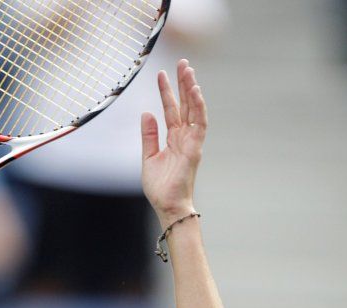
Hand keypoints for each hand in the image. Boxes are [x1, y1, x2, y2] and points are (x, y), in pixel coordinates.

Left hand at [141, 60, 206, 228]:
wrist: (167, 205)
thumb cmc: (160, 187)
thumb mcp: (148, 157)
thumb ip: (149, 136)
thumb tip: (147, 112)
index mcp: (174, 139)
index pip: (171, 110)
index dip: (167, 92)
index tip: (161, 74)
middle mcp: (184, 137)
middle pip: (185, 105)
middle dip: (183, 83)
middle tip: (182, 62)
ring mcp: (191, 142)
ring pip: (194, 110)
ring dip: (192, 89)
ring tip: (188, 70)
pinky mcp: (195, 148)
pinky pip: (200, 124)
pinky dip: (199, 107)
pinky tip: (195, 92)